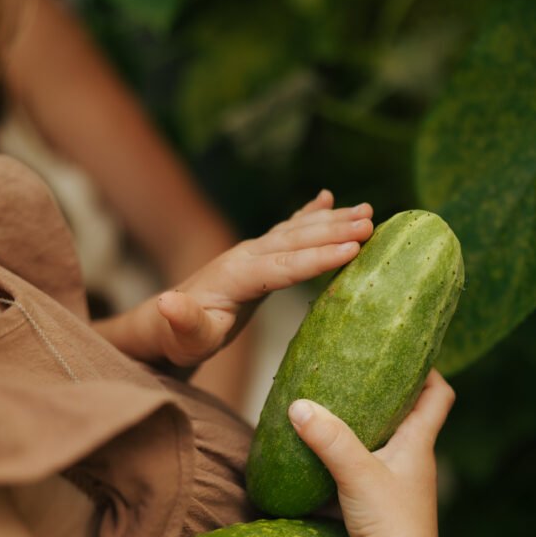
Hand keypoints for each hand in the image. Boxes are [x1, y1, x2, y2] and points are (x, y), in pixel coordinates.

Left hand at [152, 190, 372, 366]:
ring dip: (332, 220)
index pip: (283, 266)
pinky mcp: (257, 256)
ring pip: (297, 230)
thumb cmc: (179, 339)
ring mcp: (252, 252)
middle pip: (296, 240)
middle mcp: (246, 255)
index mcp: (235, 276)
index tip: (353, 249)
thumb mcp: (182, 338)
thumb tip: (168, 302)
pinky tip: (328, 197)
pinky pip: (289, 231)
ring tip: (368, 211)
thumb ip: (181, 322)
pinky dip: (310, 213)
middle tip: (372, 222)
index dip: (318, 257)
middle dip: (334, 230)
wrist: (163, 324)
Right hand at [287, 370, 454, 536]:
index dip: (429, 370)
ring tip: (334, 411)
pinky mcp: (379, 508)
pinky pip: (364, 471)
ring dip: (364, 429)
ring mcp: (398, 487)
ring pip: (384, 446)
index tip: (408, 353)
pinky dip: (347, 460)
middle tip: (358, 375)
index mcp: (419, 445)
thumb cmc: (390, 523)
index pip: (438, 396)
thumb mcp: (357, 473)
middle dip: (387, 394)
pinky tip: (320, 458)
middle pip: (409, 417)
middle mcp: (415, 463)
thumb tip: (298, 405)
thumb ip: (329, 439)